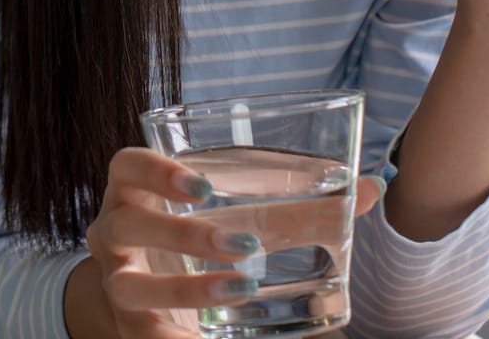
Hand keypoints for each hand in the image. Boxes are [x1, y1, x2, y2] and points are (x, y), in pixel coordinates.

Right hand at [77, 147, 381, 337]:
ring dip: (186, 289)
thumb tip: (373, 188)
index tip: (205, 186)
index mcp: (135, 194)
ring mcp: (119, 285)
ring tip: (242, 288)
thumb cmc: (199, 244)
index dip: (156, 171)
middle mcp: (115, 236)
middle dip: (181, 233)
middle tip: (245, 243)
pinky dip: (175, 338)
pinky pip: (146, 335)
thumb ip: (299, 207)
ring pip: (130, 286)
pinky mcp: (133, 328)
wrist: (145, 301)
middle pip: (124, 224)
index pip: (126, 166)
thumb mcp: (238, 220)